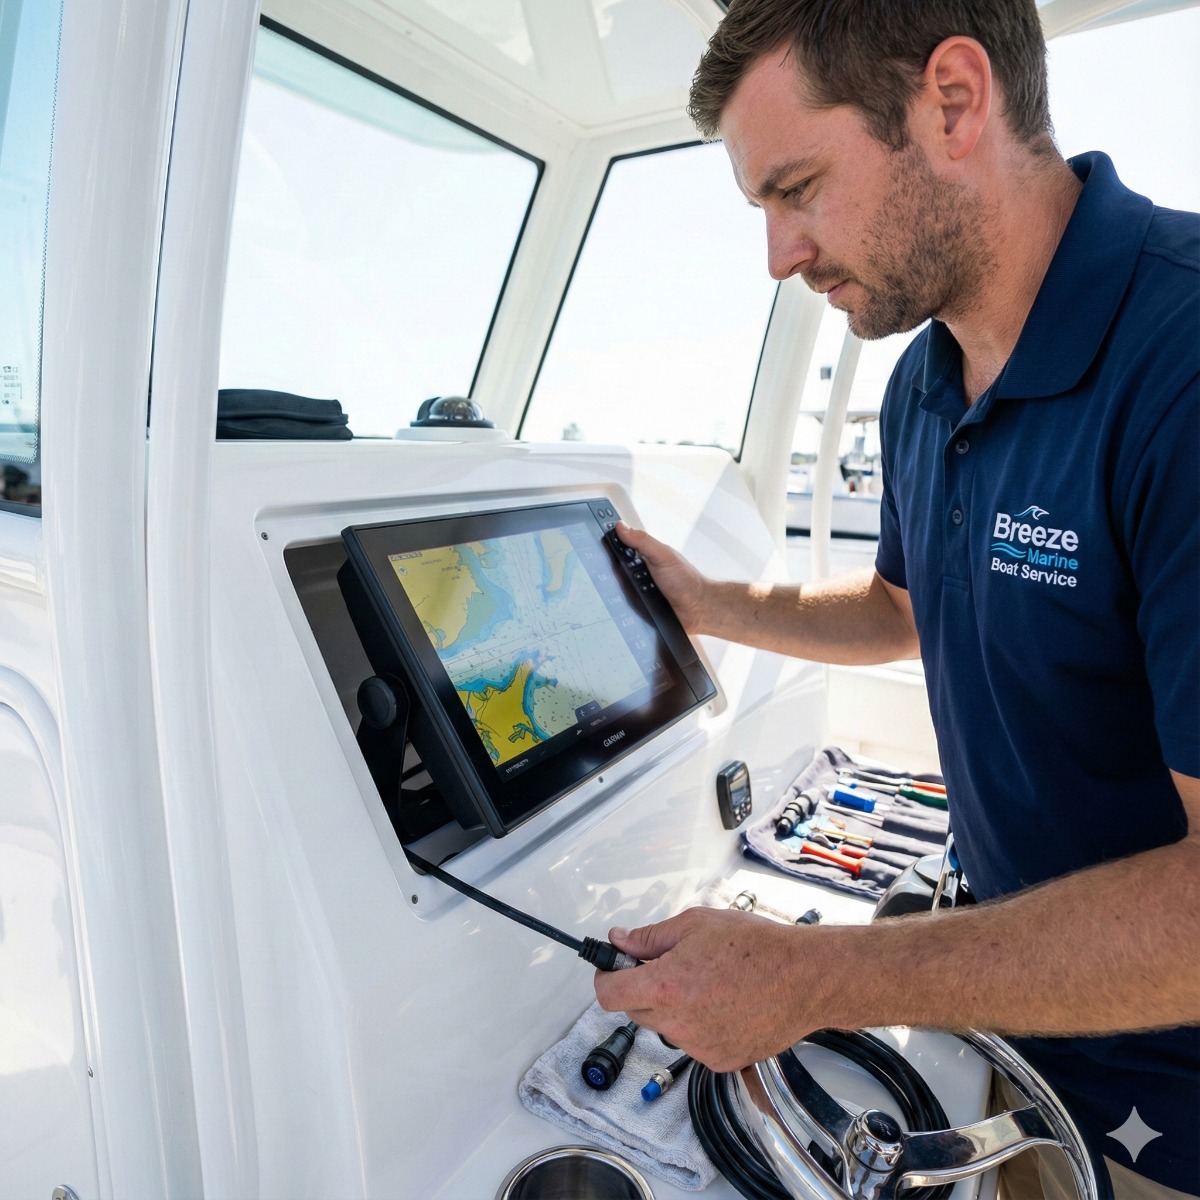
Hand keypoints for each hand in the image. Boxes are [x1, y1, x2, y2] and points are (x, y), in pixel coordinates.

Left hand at [593, 907, 821, 1070]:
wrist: (803, 978)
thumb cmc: (756, 946)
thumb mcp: (696, 924)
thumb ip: (650, 937)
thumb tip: (620, 940)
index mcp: (664, 985)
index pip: (609, 995)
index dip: (606, 978)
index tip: (611, 968)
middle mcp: (676, 1022)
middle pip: (636, 1009)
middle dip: (643, 987)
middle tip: (670, 965)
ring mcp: (697, 1046)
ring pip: (665, 1026)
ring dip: (673, 1007)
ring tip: (708, 982)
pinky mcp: (718, 1061)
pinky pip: (693, 1041)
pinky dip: (699, 1024)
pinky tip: (724, 1003)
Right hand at [615, 522, 710, 633]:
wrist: (698, 610)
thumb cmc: (686, 582)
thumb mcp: (663, 555)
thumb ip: (643, 541)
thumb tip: (621, 526)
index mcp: (644, 555)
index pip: (619, 546)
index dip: (607, 543)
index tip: (593, 539)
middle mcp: (639, 572)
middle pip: (612, 569)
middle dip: (609, 571)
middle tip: (621, 573)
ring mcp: (637, 590)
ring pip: (614, 589)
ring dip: (615, 592)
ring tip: (632, 591)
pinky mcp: (637, 608)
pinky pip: (622, 607)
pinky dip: (621, 607)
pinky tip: (626, 607)